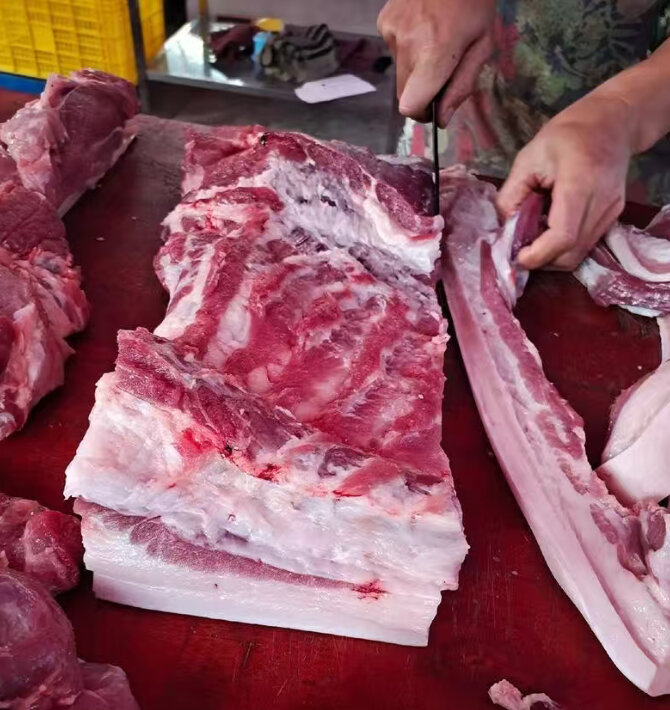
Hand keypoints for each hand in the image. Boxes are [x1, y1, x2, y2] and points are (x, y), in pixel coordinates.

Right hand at [377, 0, 494, 125]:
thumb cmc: (474, 2)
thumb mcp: (482, 45)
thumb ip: (461, 86)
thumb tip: (442, 120)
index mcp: (434, 54)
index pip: (410, 106)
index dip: (421, 113)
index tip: (434, 107)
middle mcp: (407, 46)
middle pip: (404, 95)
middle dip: (421, 93)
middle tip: (441, 74)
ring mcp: (391, 33)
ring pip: (400, 74)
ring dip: (415, 70)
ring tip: (434, 42)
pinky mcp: (384, 24)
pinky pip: (394, 52)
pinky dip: (408, 49)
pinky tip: (422, 28)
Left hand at [497, 93, 633, 269]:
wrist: (611, 122)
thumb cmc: (566, 135)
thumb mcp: (527, 158)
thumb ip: (511, 195)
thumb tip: (504, 230)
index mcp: (580, 183)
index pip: (562, 236)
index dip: (538, 255)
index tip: (517, 257)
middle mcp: (602, 202)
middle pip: (571, 254)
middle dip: (542, 261)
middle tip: (520, 251)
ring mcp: (612, 211)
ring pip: (579, 254)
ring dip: (552, 257)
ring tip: (534, 239)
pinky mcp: (614, 216)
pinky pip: (586, 244)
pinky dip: (565, 247)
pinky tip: (550, 231)